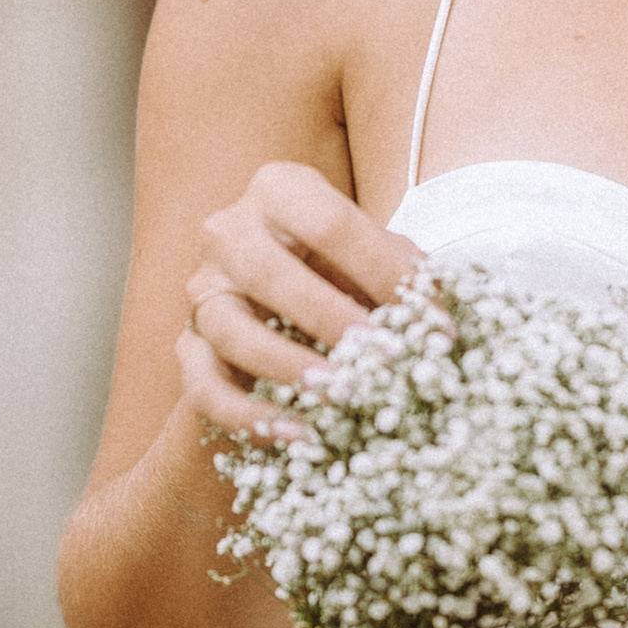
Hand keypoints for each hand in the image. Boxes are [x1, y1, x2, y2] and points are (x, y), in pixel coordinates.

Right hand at [179, 161, 422, 440]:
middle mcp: (230, 232)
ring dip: (286, 366)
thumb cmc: (344, 270)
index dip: (385, 271)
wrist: (287, 305)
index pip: (330, 223)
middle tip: (383, 356)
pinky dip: (250, 416)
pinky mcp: (187, 348)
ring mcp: (203, 290)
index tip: (435, 322)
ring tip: (340, 395)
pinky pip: (203, 385)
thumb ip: (405, 277)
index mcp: (281, 191)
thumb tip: (440, 323)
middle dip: (328, 315)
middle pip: (265, 269)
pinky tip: (298, 436)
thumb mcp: (376, 261)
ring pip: (228, 328)